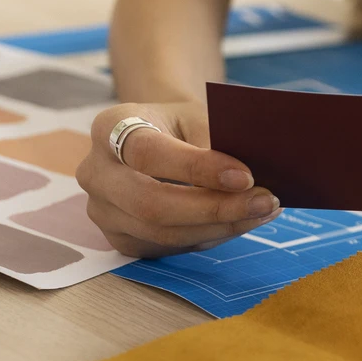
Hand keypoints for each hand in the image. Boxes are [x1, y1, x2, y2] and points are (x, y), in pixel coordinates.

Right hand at [77, 101, 280, 257]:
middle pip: (151, 203)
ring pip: (162, 233)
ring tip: (264, 210)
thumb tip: (254, 177)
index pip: (149, 153)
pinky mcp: (120, 238)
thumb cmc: (181, 121)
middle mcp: (95, 172)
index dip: (198, 168)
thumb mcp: (198, 113)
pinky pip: (167, 247)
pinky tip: (242, 221)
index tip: (246, 176)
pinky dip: (210, 236)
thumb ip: (218, 139)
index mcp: (109, 127)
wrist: (156, 134)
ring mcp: (102, 211)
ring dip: (220, 226)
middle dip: (215, 208)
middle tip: (266, 201)